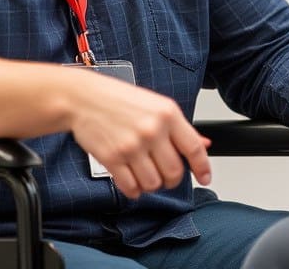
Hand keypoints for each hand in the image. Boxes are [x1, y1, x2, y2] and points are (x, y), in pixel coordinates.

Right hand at [69, 74, 211, 198]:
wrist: (83, 98)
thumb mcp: (156, 105)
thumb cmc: (119, 99)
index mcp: (167, 114)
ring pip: (154, 184)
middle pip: (174, 172)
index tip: (205, 177)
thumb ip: (179, 128)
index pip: (194, 148)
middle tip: (166, 174)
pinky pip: (131, 187)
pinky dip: (134, 190)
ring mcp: (132, 146)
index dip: (203, 167)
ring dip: (152, 185)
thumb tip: (204, 144)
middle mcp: (152, 130)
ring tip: (146, 174)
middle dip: (172, 179)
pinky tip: (133, 182)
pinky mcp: (112, 159)